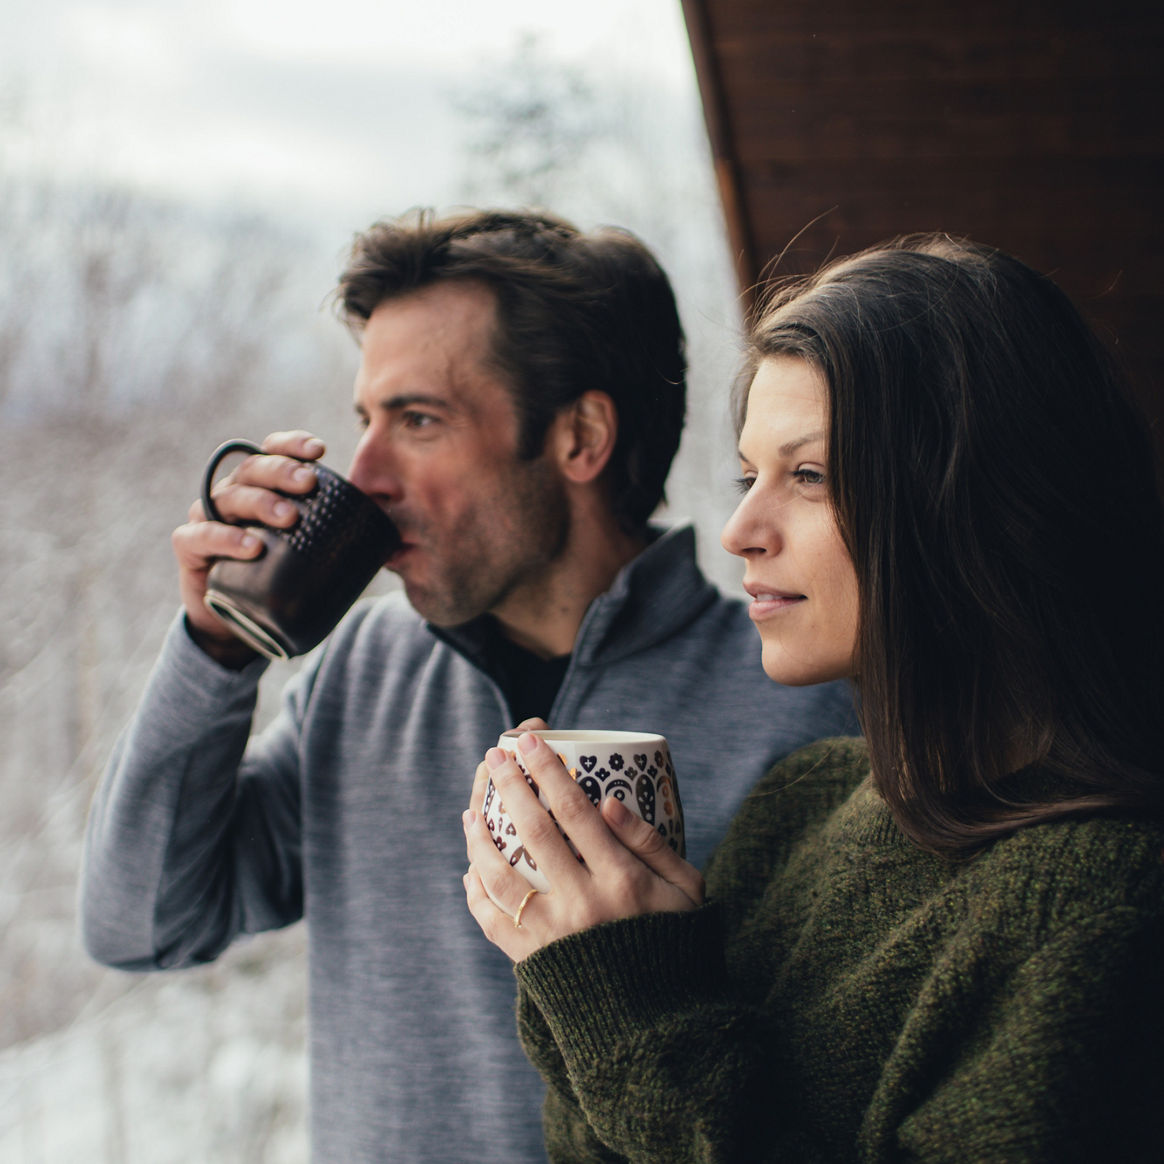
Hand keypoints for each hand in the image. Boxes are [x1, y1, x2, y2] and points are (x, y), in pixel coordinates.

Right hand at [172, 430, 325, 664]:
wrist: (236, 620)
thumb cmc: (277, 575)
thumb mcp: (305, 552)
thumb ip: (335, 540)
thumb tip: (392, 543)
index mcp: (259, 486)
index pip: (272, 452)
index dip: (292, 445)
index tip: (320, 451)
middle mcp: (231, 494)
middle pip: (253, 469)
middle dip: (283, 472)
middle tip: (310, 485)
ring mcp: (207, 518)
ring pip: (230, 497)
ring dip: (261, 504)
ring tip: (290, 519)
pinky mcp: (190, 547)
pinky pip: (202, 536)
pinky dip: (226, 538)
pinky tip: (252, 547)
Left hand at [463, 731, 703, 961]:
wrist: (657, 1021)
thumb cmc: (675, 940)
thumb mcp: (686, 889)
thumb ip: (651, 843)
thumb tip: (607, 803)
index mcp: (622, 880)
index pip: (575, 811)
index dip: (547, 770)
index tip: (528, 740)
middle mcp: (582, 904)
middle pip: (532, 832)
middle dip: (509, 786)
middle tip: (495, 756)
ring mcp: (551, 935)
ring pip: (500, 875)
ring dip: (479, 838)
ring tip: (470, 811)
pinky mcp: (531, 962)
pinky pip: (491, 921)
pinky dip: (476, 891)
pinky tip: (471, 868)